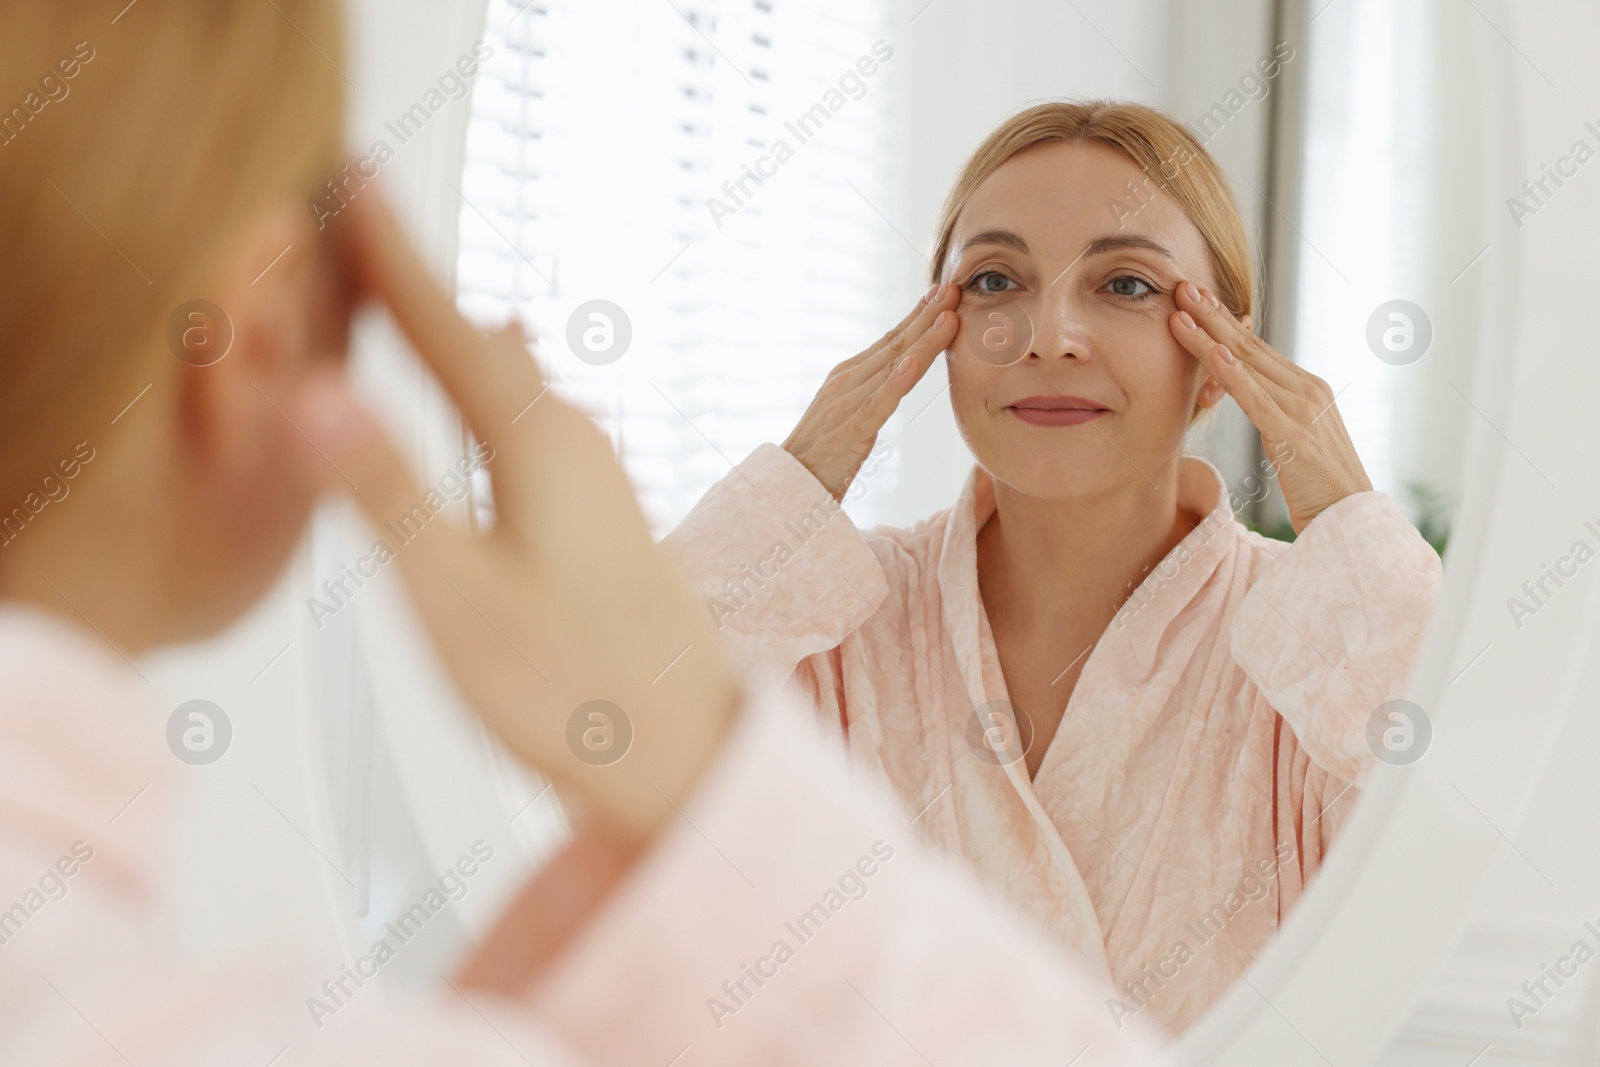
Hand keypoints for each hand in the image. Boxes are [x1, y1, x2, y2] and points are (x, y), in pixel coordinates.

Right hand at [293, 193, 739, 845]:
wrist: (691, 760)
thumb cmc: (579, 695)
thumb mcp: (457, 599)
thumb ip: (384, 492)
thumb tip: (315, 389)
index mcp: (538, 444)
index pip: (439, 327)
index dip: (385, 254)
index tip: (344, 180)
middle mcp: (576, 442)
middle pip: (472, 342)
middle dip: (407, 284)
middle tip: (353, 218)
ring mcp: (598, 477)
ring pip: (505, 380)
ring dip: (446, 334)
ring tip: (402, 289)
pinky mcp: (602, 515)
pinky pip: (527, 418)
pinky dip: (482, 385)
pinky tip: (501, 376)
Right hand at [781, 283, 959, 498]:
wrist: (787, 483)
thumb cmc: (821, 454)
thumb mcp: (847, 414)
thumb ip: (870, 392)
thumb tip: (898, 372)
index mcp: (848, 376)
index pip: (889, 340)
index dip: (917, 315)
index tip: (941, 294)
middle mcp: (848, 381)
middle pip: (895, 344)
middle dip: (927, 315)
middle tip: (952, 289)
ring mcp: (849, 402)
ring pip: (894, 366)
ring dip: (924, 339)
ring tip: (948, 316)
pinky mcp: (852, 429)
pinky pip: (879, 402)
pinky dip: (898, 381)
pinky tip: (914, 363)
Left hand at [1171, 281, 1372, 532]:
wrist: (1352, 521)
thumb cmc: (1319, 488)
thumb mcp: (1293, 441)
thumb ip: (1274, 413)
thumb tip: (1244, 396)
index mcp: (1307, 388)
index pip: (1257, 349)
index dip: (1224, 322)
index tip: (1197, 299)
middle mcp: (1307, 389)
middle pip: (1249, 346)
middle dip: (1212, 315)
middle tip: (1182, 287)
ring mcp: (1303, 409)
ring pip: (1247, 365)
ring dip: (1209, 336)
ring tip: (1181, 312)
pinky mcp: (1294, 434)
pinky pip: (1257, 400)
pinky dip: (1233, 375)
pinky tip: (1212, 354)